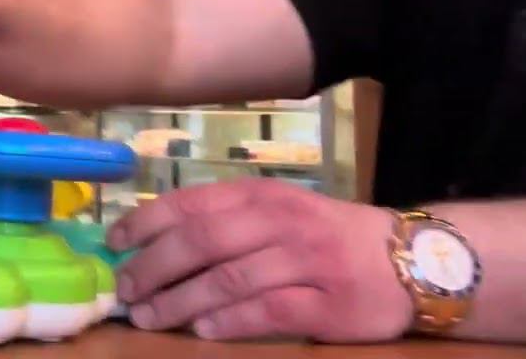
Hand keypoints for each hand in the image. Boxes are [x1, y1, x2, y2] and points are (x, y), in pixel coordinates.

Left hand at [108, 178, 412, 342]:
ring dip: (181, 300)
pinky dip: (231, 321)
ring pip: (229, 278)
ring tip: (149, 317)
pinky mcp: (329, 303)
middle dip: (154, 265)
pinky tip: (203, 331)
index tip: (114, 243)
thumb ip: (224, 221)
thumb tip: (150, 242)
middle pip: (202, 240)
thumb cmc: (326, 235)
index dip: (146, 221)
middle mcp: (280, 221)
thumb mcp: (276, 211)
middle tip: (125, 290)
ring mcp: (306, 261)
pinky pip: (269, 310)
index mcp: (261, 195)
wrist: (412, 258)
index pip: (191, 202)